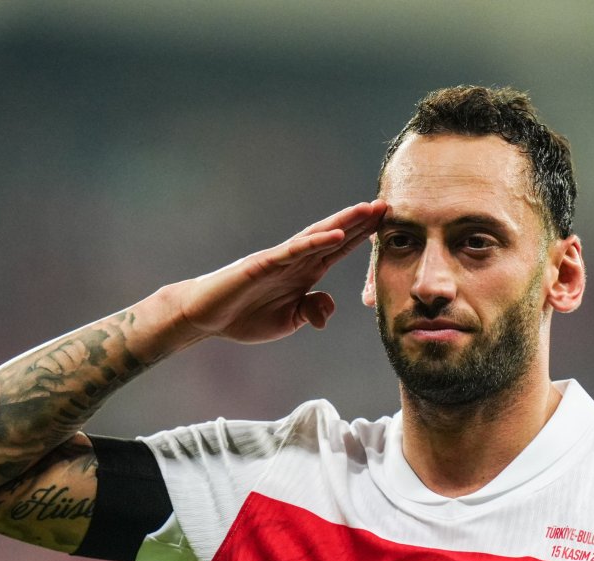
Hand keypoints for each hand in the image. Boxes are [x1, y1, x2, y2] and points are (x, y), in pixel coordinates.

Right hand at [177, 200, 385, 343]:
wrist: (206, 316)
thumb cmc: (245, 315)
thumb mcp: (288, 321)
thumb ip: (311, 311)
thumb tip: (327, 311)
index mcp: (304, 273)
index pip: (339, 251)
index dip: (363, 238)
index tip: (386, 225)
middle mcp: (296, 261)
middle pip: (334, 236)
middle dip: (360, 222)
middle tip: (387, 206)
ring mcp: (280, 260)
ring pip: (318, 236)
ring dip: (344, 223)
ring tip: (367, 210)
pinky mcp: (263, 264)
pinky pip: (294, 251)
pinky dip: (316, 242)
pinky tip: (336, 235)